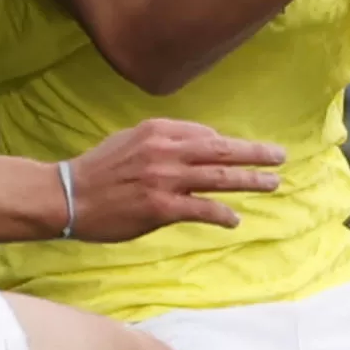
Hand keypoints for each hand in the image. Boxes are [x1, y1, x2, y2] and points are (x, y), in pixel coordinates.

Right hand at [66, 118, 284, 241]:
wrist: (70, 195)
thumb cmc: (99, 169)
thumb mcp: (129, 139)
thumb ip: (164, 140)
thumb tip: (200, 144)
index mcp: (157, 130)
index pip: (205, 134)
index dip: (227, 144)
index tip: (243, 152)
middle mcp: (165, 150)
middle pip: (221, 150)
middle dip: (255, 153)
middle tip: (279, 156)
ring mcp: (165, 179)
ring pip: (220, 177)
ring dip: (250, 181)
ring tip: (272, 183)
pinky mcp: (162, 207)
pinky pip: (203, 209)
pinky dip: (223, 214)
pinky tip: (234, 219)